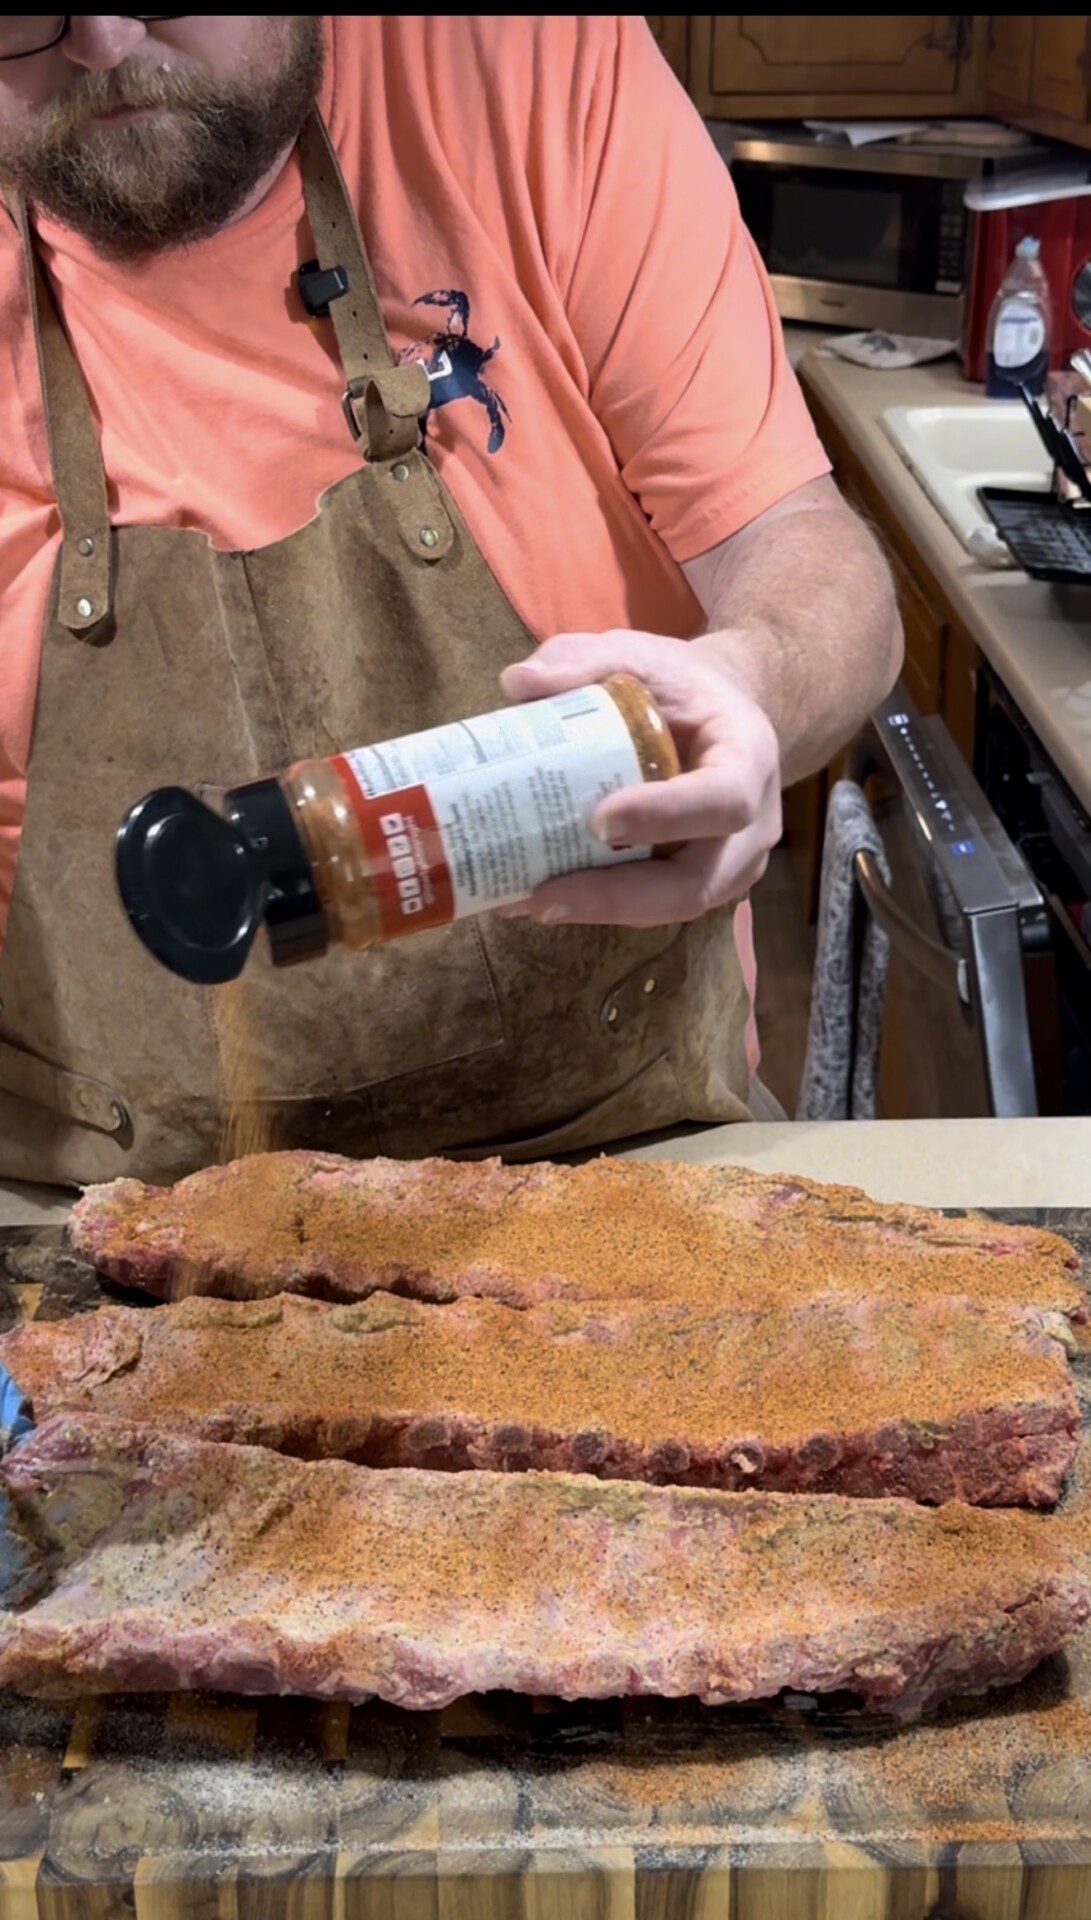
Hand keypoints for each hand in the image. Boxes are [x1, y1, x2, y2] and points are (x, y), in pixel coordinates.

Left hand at [497, 629, 781, 927]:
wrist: (718, 712)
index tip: (599, 820)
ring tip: (528, 901)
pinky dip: (596, 906)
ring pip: (672, 906)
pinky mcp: (699, 883)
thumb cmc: (680, 685)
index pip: (723, 798)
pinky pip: (652, 906)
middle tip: (544, 896)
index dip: (666, 816)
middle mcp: (751, 825)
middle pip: (697, 883)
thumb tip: (518, 682)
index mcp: (747, 756)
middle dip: (619, 896)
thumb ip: (585, 661)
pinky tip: (535, 897)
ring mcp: (729, 864)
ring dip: (600, 910)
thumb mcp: (641, 656)